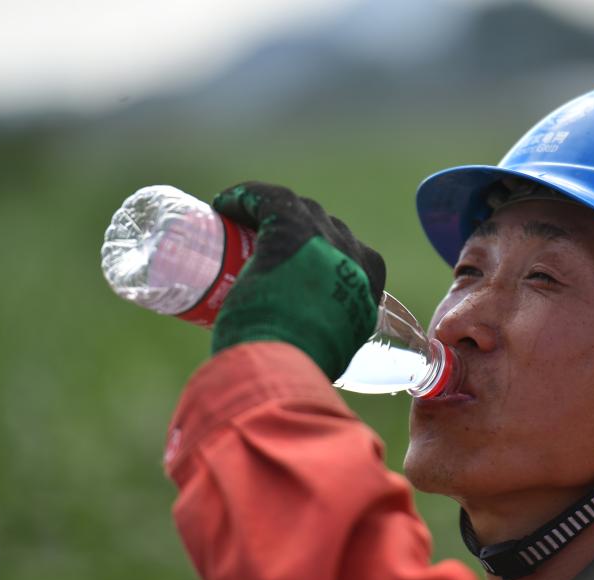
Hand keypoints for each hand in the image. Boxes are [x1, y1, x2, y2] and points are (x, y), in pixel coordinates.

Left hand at [209, 182, 385, 378]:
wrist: (288, 363)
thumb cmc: (300, 368)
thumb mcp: (327, 356)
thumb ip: (321, 348)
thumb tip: (302, 357)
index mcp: (369, 287)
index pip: (350, 257)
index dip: (322, 257)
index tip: (292, 269)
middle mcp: (354, 256)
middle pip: (326, 228)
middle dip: (299, 233)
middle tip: (263, 250)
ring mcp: (325, 239)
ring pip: (300, 211)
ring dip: (273, 212)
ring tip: (244, 226)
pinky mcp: (290, 228)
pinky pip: (269, 199)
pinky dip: (247, 196)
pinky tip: (224, 204)